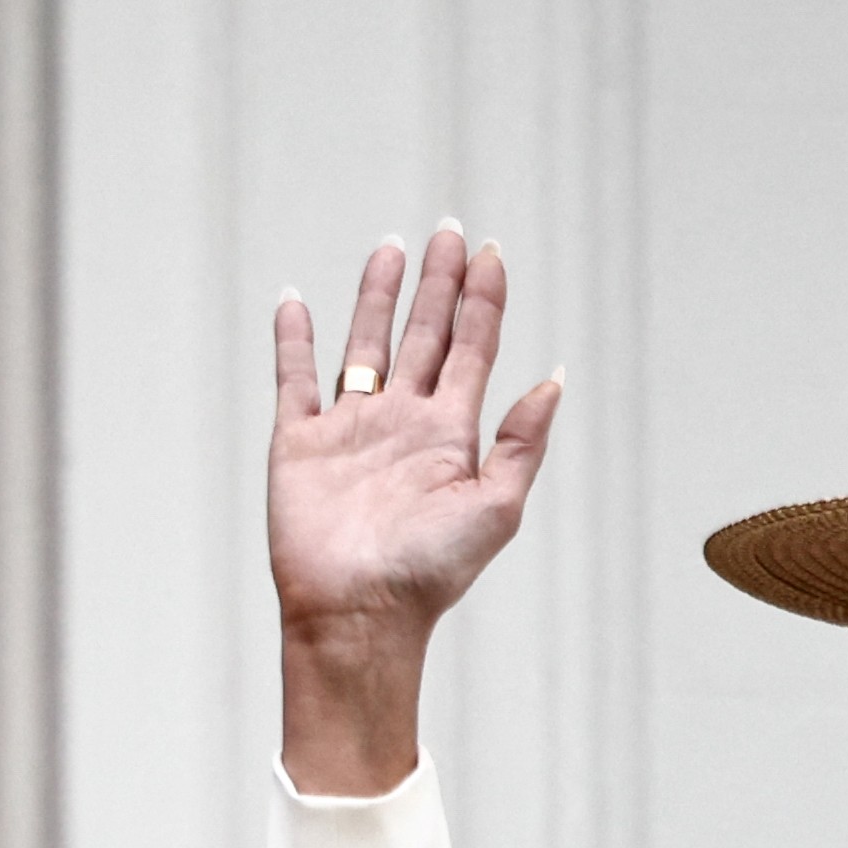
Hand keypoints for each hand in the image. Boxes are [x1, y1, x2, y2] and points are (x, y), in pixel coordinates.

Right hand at [263, 224, 556, 795]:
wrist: (357, 615)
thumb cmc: (429, 574)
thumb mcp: (497, 506)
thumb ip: (523, 440)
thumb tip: (554, 377)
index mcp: (451, 433)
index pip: (472, 347)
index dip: (483, 298)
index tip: (491, 251)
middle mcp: (402, 422)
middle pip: (424, 333)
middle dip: (437, 283)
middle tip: (448, 232)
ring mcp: (350, 430)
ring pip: (365, 345)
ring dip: (377, 297)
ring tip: (389, 249)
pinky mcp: (299, 445)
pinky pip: (295, 381)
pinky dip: (293, 341)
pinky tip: (295, 302)